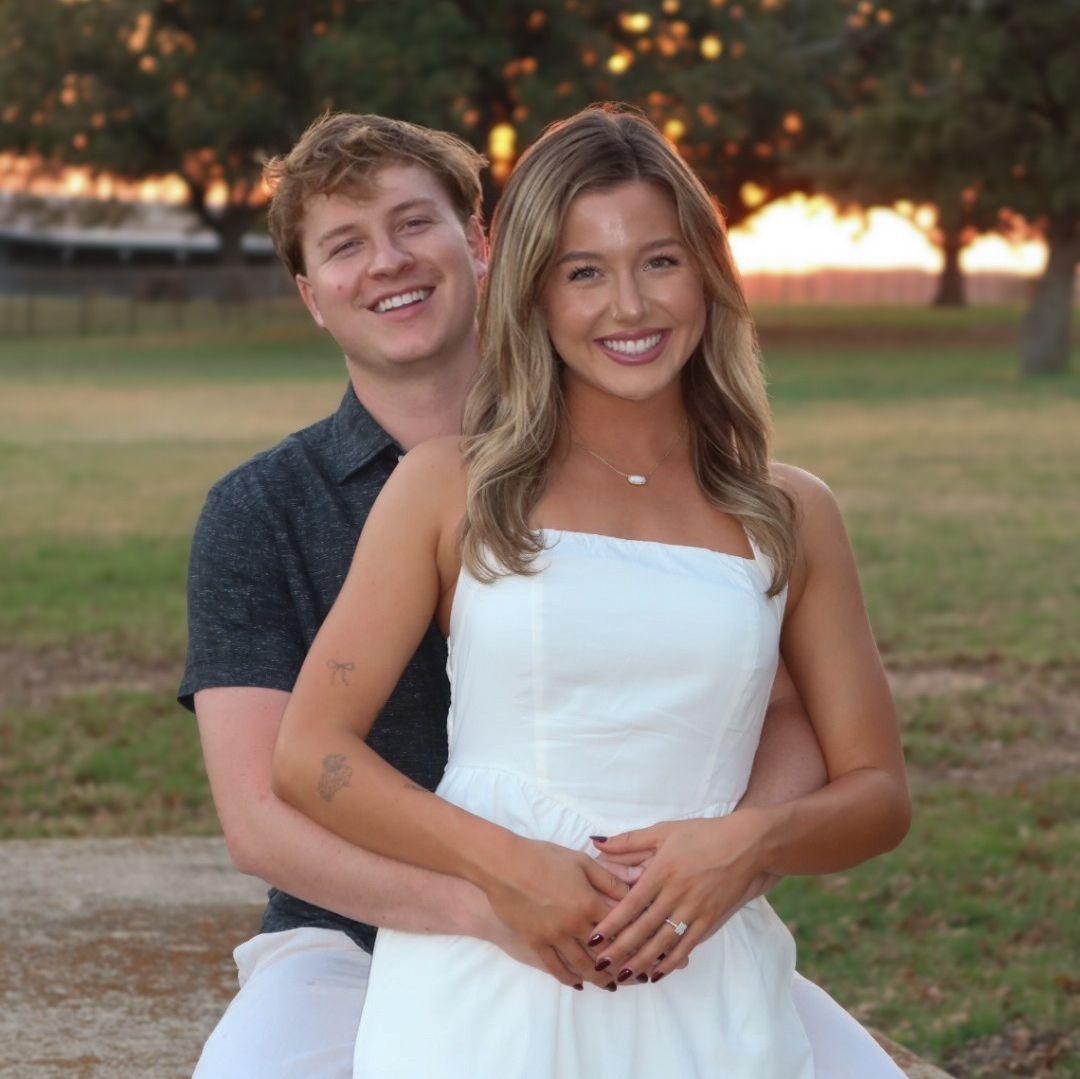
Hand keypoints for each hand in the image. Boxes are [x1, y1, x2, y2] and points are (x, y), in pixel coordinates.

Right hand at [480, 837, 630, 989]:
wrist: (504, 865)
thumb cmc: (543, 857)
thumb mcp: (581, 861)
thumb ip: (608, 879)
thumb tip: (633, 892)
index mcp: (589, 903)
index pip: (620, 928)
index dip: (635, 940)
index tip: (647, 950)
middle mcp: (574, 925)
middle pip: (604, 953)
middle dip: (622, 966)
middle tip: (634, 976)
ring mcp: (554, 937)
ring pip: (582, 965)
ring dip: (599, 978)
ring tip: (611, 985)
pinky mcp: (535, 943)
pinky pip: (555, 967)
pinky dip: (568, 978)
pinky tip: (578, 983)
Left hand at [588, 811, 768, 983]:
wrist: (746, 845)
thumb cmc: (702, 835)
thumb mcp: (664, 831)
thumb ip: (630, 841)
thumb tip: (598, 844)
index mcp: (662, 871)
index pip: (631, 903)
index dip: (612, 923)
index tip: (594, 937)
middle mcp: (676, 894)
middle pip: (644, 928)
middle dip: (620, 949)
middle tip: (600, 964)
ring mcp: (695, 909)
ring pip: (663, 941)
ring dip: (642, 961)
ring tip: (623, 975)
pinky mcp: (710, 920)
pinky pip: (687, 946)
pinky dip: (671, 962)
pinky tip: (657, 974)